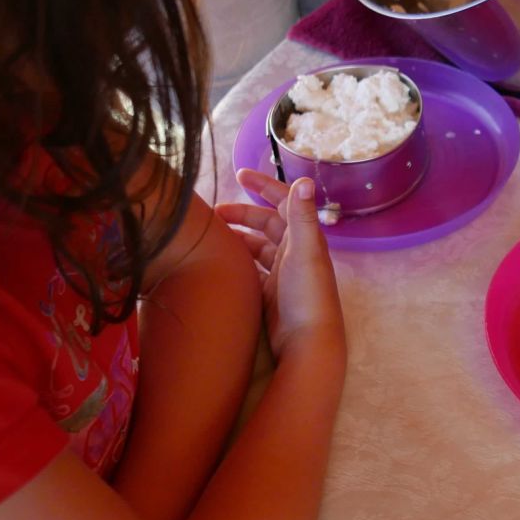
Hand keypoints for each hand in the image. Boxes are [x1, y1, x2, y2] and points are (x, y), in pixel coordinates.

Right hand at [215, 171, 344, 362]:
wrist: (308, 344)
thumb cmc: (308, 296)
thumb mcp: (305, 252)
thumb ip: (303, 216)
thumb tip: (305, 178)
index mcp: (305, 238)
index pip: (284, 202)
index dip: (264, 186)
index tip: (240, 174)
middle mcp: (296, 253)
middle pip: (267, 224)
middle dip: (242, 215)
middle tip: (213, 215)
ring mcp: (283, 275)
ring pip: (257, 247)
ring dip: (237, 238)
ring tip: (211, 238)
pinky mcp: (271, 295)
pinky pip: (251, 271)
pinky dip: (237, 263)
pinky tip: (220, 264)